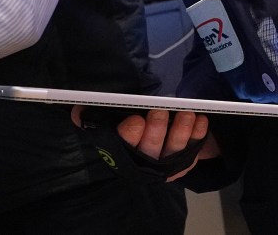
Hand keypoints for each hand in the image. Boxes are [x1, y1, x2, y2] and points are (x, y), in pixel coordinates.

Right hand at [74, 107, 214, 181]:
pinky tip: (201, 121)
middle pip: (150, 152)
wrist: (151, 137)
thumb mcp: (104, 119)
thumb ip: (88, 116)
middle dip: (156, 131)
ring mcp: (164, 165)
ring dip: (181, 133)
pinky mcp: (183, 163)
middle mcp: (142, 163)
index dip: (129, 135)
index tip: (136, 119)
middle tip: (160, 111)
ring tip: (187, 113)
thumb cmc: (126, 126)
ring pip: (174, 153)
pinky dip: (198, 136)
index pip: (122, 147)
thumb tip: (76, 112)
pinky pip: (193, 152)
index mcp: (120, 153)